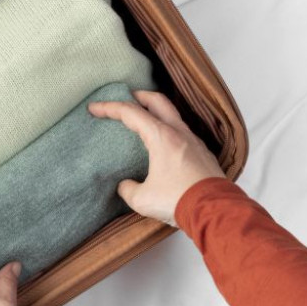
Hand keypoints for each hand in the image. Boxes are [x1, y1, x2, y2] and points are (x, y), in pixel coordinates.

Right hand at [89, 90, 224, 225]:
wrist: (213, 209)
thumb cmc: (177, 200)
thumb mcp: (141, 198)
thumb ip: (128, 188)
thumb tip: (125, 185)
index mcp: (161, 137)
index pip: (131, 113)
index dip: (109, 108)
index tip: (93, 108)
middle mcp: (179, 133)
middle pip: (158, 101)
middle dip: (138, 96)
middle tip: (124, 98)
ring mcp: (194, 142)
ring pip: (173, 115)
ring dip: (156, 112)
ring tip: (144, 119)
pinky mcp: (202, 154)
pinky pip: (182, 133)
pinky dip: (168, 129)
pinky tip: (162, 143)